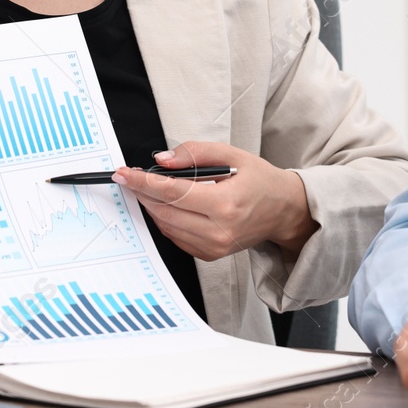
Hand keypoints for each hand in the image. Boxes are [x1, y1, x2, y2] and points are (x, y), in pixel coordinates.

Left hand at [112, 141, 317, 259]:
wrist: (284, 211)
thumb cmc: (261, 181)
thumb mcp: (233, 155)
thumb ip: (195, 153)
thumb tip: (161, 161)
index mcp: (226, 204)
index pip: (173, 193)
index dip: (144, 182)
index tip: (124, 174)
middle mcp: (219, 231)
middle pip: (164, 212)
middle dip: (142, 193)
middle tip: (130, 178)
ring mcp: (214, 247)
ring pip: (167, 226)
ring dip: (151, 206)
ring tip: (147, 188)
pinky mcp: (210, 255)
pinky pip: (176, 237)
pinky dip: (166, 219)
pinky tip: (167, 205)